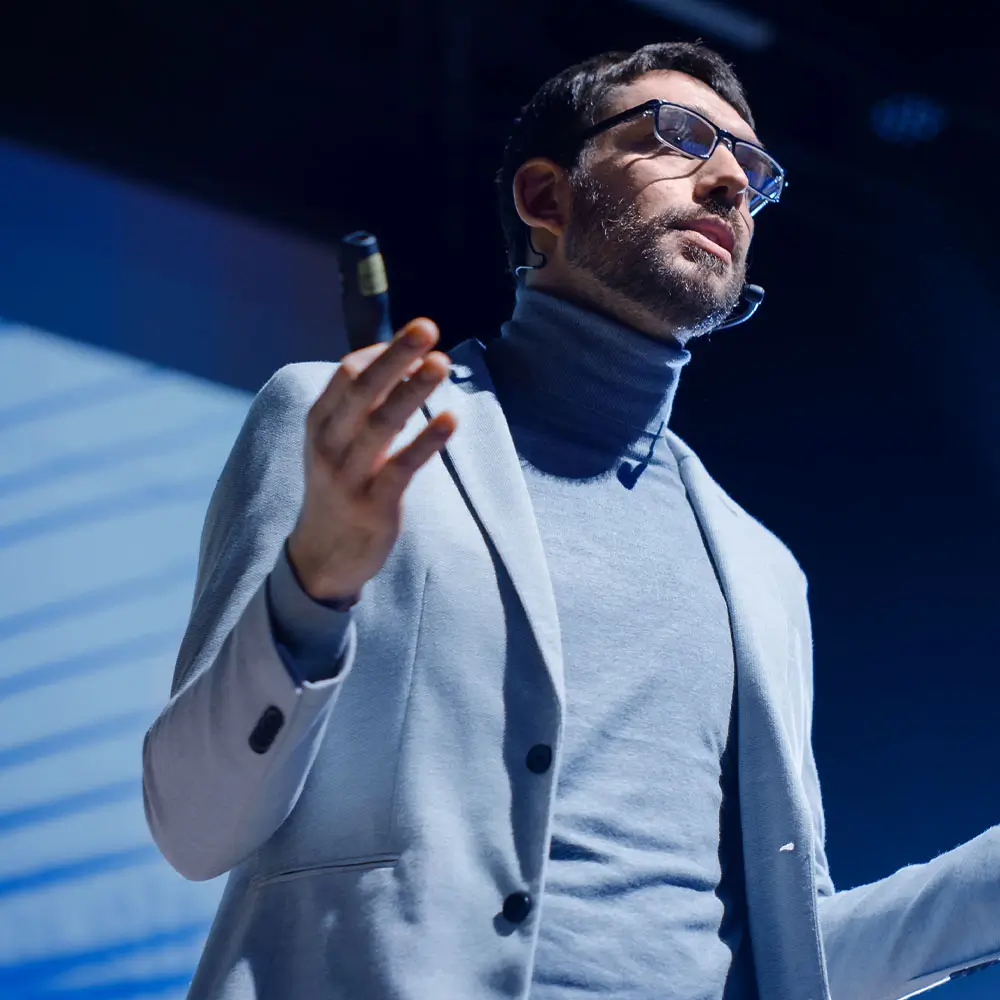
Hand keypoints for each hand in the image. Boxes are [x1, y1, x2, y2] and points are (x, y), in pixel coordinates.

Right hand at [287, 317, 455, 601]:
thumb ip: (363, 407)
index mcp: (320, 422)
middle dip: (395, 355)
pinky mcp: (373, 504)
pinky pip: (401, 467)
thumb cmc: (340, 488)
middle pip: (362, 390)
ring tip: (441, 362)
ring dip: (412, 390)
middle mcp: (329, 444)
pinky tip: (449, 421)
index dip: (382, 352)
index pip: (347, 374)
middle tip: (427, 326)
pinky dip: (425, 442)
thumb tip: (401, 359)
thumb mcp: (338, 443)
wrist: (322, 556)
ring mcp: (348, 475)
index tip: (415, 339)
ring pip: (381, 424)